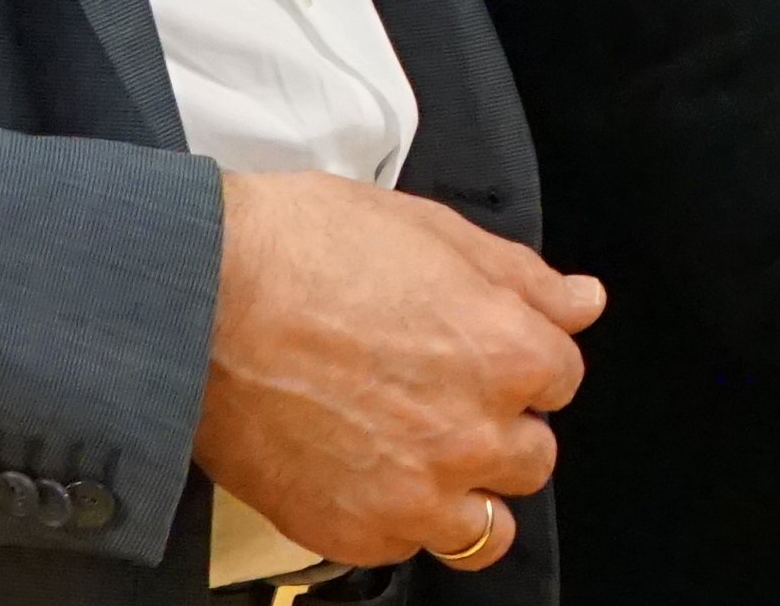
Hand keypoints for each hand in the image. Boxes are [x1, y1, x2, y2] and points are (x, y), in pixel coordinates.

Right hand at [191, 170, 608, 568]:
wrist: (196, 300)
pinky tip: (360, 472)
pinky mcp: (356, 531)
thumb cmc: (302, 250)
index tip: (478, 351)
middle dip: (499, 429)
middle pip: (532, 457)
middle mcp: (474, 434)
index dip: (520, 359)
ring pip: (485, 525)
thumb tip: (582, 301)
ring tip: (411, 453)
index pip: (561, 377)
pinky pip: (407, 548)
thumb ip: (521, 278)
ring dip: (463, 493)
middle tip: (439, 398)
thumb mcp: (431, 231)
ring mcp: (417, 493)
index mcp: (506, 353)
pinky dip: (394, 519)